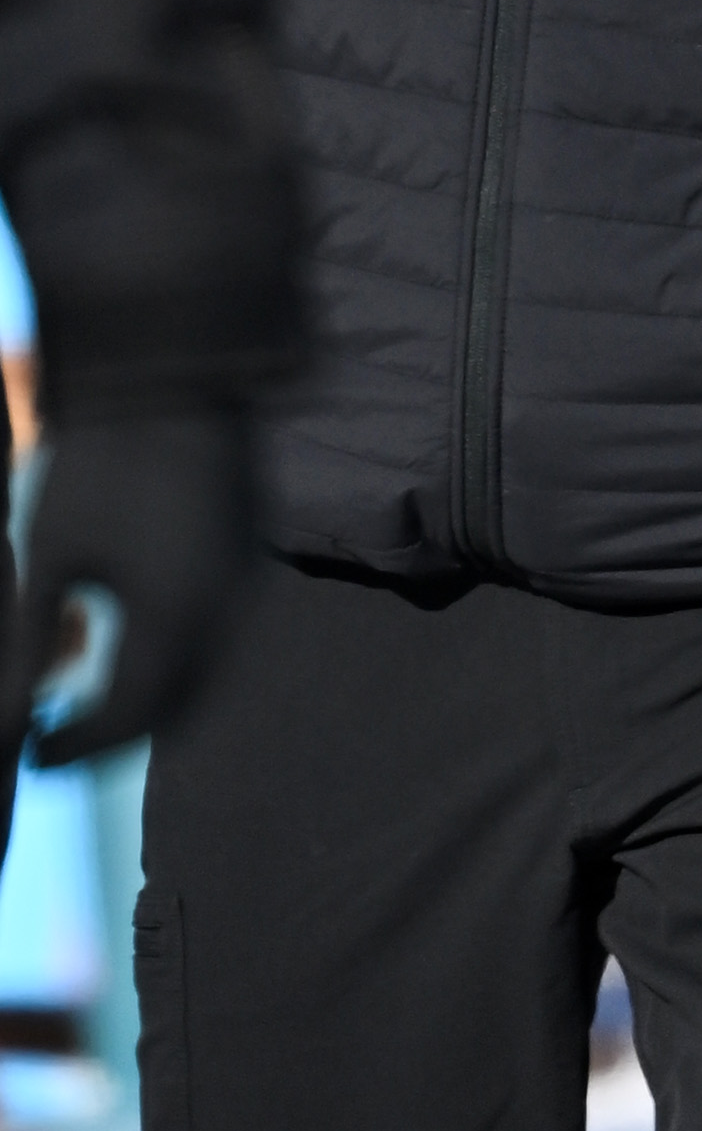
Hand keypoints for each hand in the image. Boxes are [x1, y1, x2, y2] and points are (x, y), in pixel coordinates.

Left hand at [8, 405, 259, 765]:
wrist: (173, 375)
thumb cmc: (97, 460)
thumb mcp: (49, 554)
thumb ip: (30, 639)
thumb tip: (10, 716)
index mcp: (172, 622)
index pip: (125, 720)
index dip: (75, 747)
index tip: (31, 755)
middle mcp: (225, 618)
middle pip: (172, 711)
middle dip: (114, 734)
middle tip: (56, 736)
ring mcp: (247, 589)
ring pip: (200, 676)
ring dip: (147, 698)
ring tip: (86, 696)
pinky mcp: (249, 561)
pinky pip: (216, 636)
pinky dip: (173, 658)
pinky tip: (127, 640)